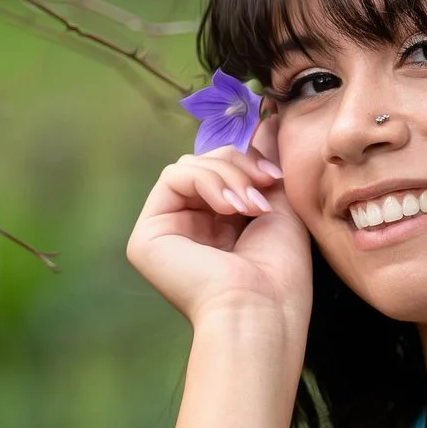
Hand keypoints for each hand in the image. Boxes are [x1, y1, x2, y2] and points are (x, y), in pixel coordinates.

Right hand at [124, 123, 310, 332]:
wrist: (263, 310)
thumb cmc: (279, 274)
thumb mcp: (279, 206)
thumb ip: (265, 164)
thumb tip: (267, 117)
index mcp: (219, 227)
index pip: (223, 170)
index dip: (248, 160)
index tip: (276, 173)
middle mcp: (189, 229)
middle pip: (206, 163)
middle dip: (241, 165)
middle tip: (267, 185)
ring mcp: (166, 232)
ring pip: (191, 165)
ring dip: (228, 174)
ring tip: (252, 205)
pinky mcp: (147, 236)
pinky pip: (173, 178)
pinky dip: (206, 181)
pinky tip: (230, 207)